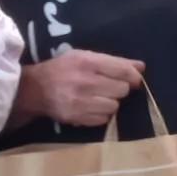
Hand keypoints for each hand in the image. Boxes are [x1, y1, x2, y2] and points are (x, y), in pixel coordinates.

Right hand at [16, 49, 143, 125]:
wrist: (35, 89)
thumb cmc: (63, 69)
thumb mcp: (84, 57)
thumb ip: (114, 61)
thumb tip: (141, 66)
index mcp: (87, 62)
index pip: (122, 70)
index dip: (133, 76)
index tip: (133, 80)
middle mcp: (85, 81)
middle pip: (121, 89)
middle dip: (119, 89)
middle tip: (109, 87)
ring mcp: (81, 101)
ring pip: (114, 106)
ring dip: (110, 102)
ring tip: (98, 97)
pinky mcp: (78, 117)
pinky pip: (104, 118)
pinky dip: (102, 114)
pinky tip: (91, 107)